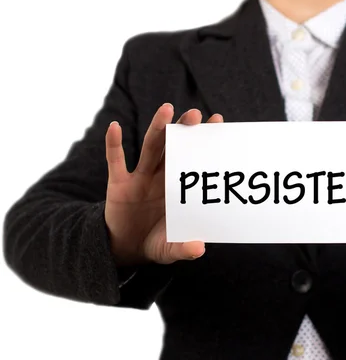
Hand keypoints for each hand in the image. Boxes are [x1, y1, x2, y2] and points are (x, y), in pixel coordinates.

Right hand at [104, 103, 223, 265]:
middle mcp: (161, 177)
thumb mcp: (171, 249)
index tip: (217, 122)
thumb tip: (200, 249)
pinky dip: (114, 144)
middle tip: (196, 114)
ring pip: (150, 148)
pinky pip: (115, 161)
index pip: (193, 159)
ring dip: (157, 128)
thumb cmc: (156, 243)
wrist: (126, 250)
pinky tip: (115, 127)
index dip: (203, 142)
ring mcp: (139, 178)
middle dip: (183, 130)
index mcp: (178, 187)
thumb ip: (184, 249)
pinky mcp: (118, 185)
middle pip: (173, 147)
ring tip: (167, 109)